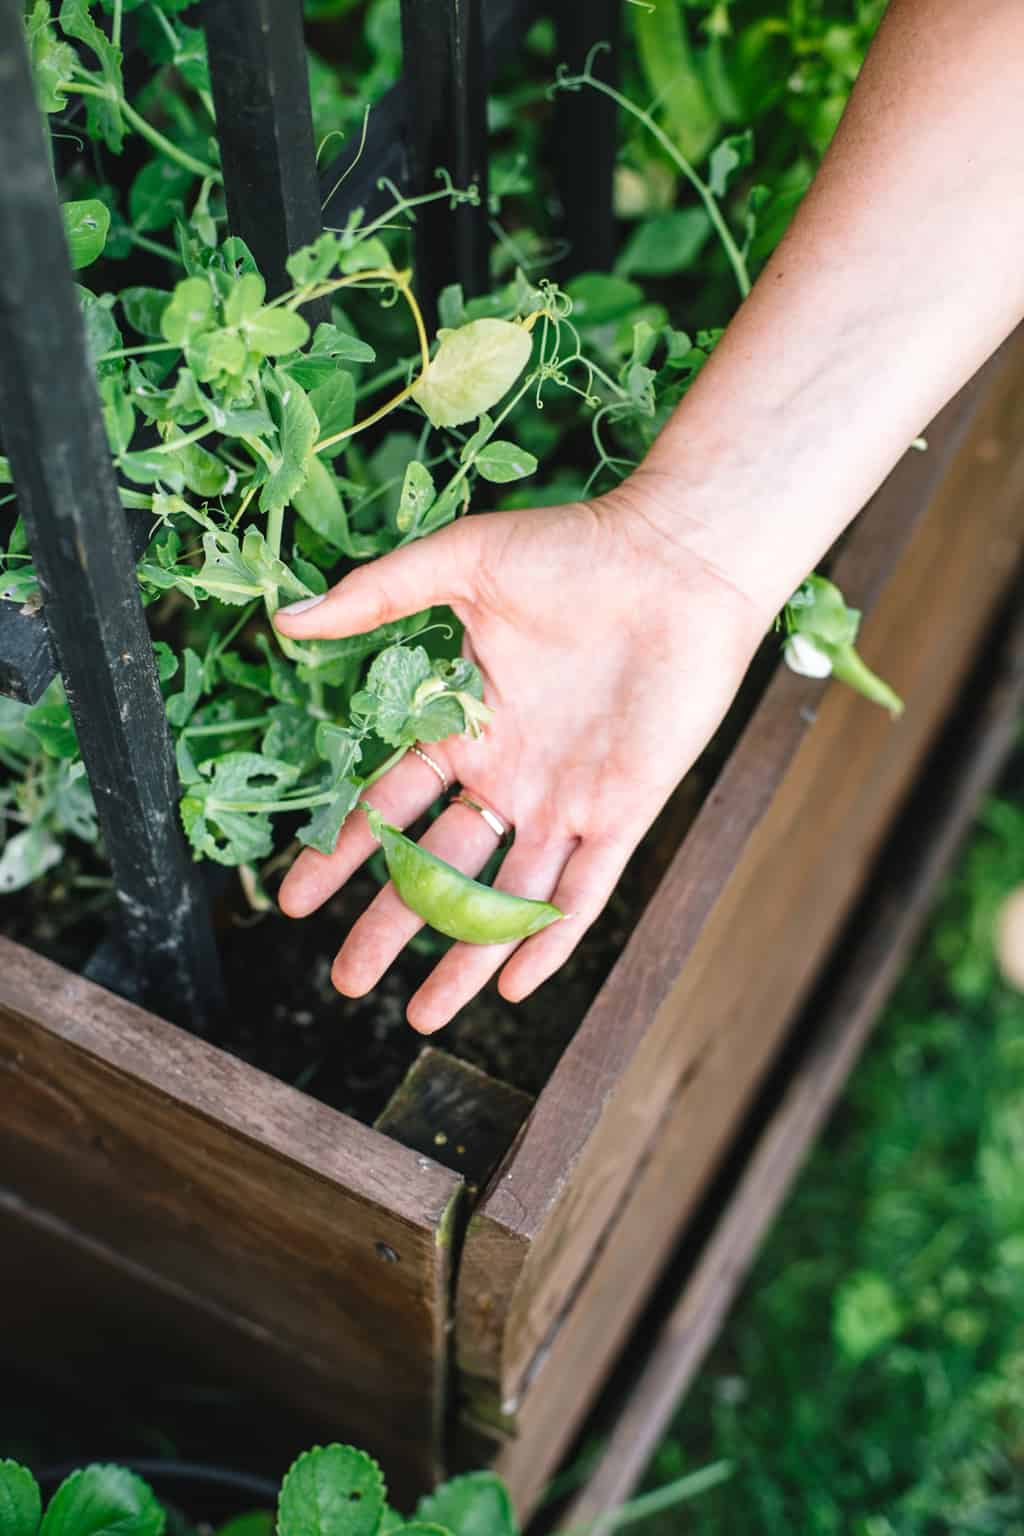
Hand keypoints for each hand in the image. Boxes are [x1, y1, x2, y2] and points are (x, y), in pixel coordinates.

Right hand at [273, 475, 769, 1031]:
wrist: (678, 558)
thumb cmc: (575, 550)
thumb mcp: (462, 564)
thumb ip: (376, 597)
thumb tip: (286, 621)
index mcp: (468, 725)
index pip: (390, 806)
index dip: (343, 853)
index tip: (296, 899)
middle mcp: (511, 774)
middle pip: (438, 867)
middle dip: (390, 925)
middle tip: (348, 982)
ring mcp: (567, 798)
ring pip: (504, 894)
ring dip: (463, 954)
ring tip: (422, 1016)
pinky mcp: (625, 809)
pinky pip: (583, 888)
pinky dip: (549, 936)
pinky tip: (513, 984)